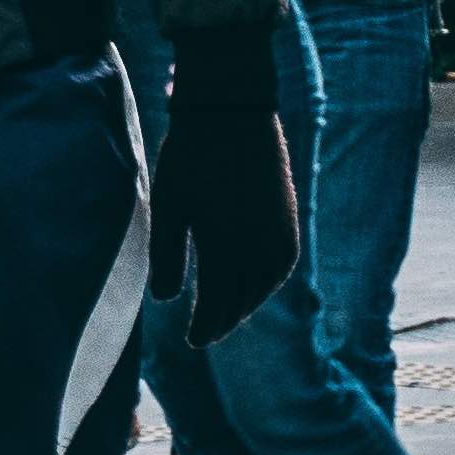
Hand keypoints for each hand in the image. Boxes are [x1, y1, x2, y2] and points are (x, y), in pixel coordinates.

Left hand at [151, 17, 298, 331]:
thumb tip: (166, 300)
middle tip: (205, 333)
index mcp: (228, 250)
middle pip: (243, 300)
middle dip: (224, 318)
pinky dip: (264, 281)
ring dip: (246, 302)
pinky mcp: (289, 219)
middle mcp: (260, 250)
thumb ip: (166, 258)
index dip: (204, 327)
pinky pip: (279, 266)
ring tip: (227, 311)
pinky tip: (252, 280)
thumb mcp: (169, 209)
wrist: (234, 113)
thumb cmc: (192, 159)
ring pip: (264, 286)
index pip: (218, 305)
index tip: (192, 342)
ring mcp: (280, 235)